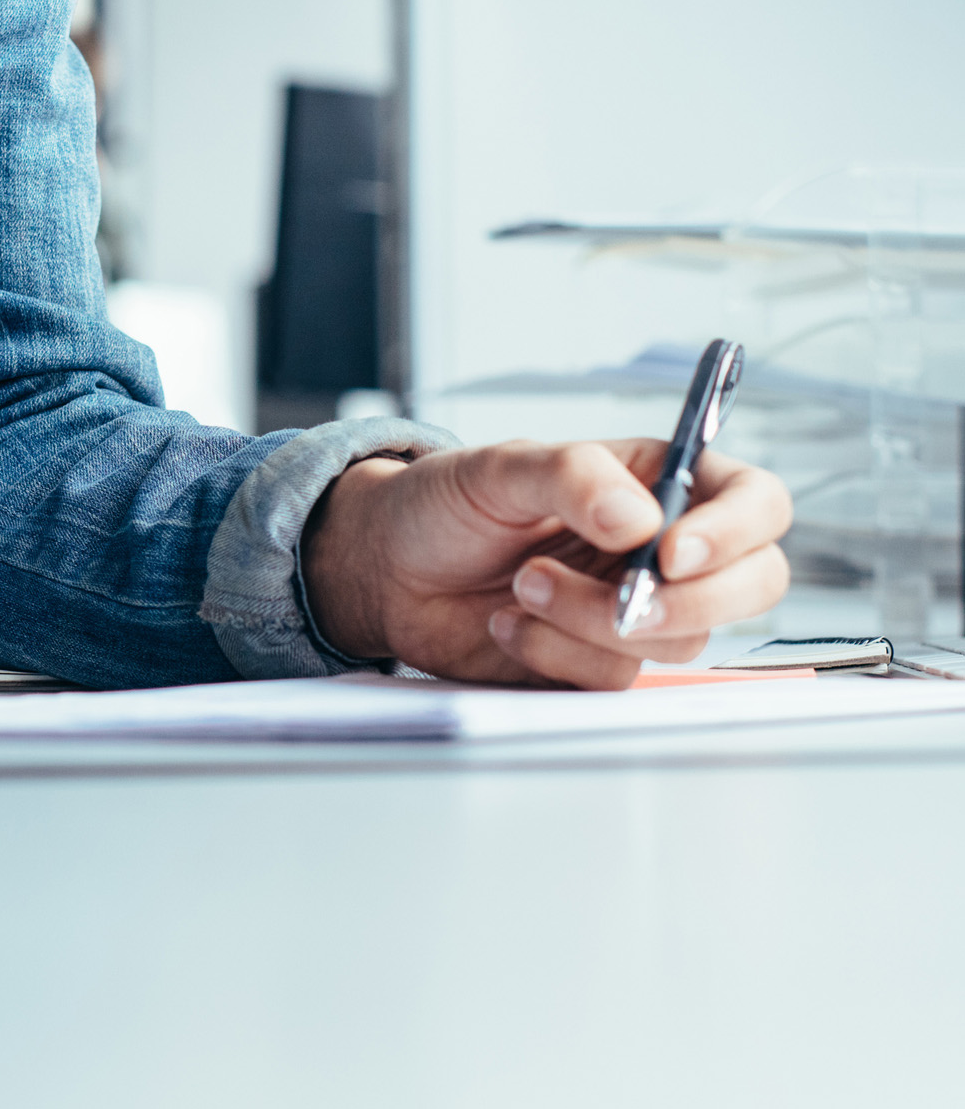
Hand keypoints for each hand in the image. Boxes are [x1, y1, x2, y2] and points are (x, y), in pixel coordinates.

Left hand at [300, 438, 792, 688]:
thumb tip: (641, 520)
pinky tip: (509, 624)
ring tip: (521, 586)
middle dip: (684, 603)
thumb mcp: (498, 466)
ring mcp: (639, 609)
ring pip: (678, 641)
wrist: (391, 569)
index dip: (736, 532)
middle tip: (616, 599)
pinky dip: (557, 655)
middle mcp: (662, 547)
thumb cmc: (446, 502)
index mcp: (655, 481)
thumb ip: (571, 476)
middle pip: (753, 585)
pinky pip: (617, 679)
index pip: (755, 501)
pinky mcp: (602, 661)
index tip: (671, 553)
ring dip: (592, 622)